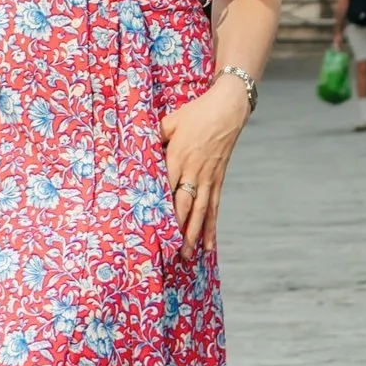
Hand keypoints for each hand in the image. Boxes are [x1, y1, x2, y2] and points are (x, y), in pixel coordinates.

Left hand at [159, 78, 249, 258]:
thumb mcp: (171, 121)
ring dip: (193, 235)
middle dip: (177, 228)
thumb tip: (139, 148)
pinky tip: (209, 245)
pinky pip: (214, 208)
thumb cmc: (196, 113)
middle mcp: (193, 171)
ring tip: (187, 255)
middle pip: (184, 204)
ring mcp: (208, 178)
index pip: (166, 187)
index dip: (160, 207)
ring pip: (200, 212)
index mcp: (177, 156)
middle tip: (170, 251)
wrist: (226, 109)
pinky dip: (211, 228)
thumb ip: (155, 136)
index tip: (151, 225)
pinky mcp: (218, 180)